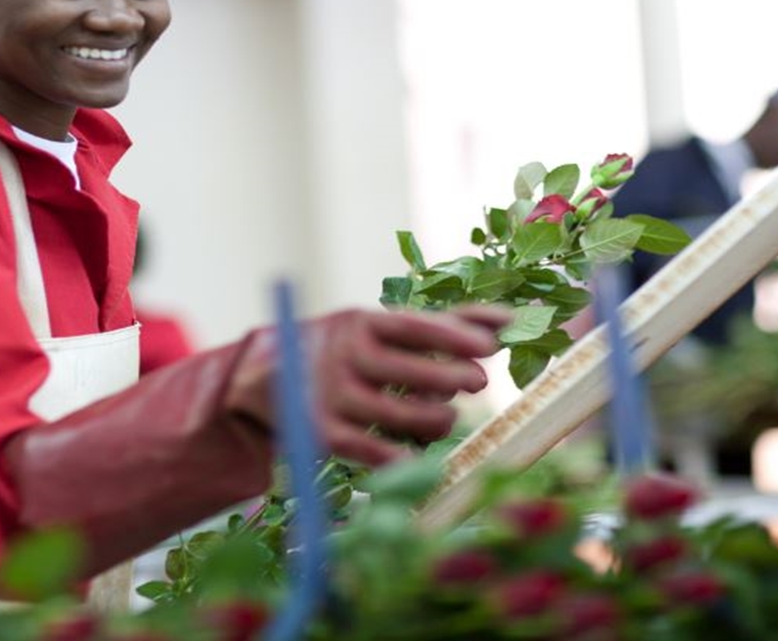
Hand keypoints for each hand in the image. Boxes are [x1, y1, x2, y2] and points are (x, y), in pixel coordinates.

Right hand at [224, 305, 508, 466]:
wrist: (266, 379)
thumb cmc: (348, 350)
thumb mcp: (383, 327)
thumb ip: (445, 324)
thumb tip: (511, 320)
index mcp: (360, 323)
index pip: (411, 327)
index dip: (452, 336)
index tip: (490, 345)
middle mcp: (342, 356)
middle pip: (402, 369)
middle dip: (447, 376)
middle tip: (479, 382)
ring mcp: (330, 396)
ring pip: (392, 413)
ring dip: (431, 419)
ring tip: (448, 419)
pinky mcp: (321, 433)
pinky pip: (367, 450)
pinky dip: (397, 457)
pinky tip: (418, 457)